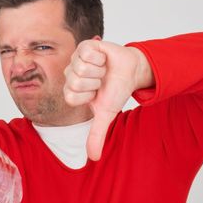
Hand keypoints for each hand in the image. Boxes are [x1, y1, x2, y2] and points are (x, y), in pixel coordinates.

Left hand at [64, 40, 153, 160]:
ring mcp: (76, 59)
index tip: (97, 93)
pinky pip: (87, 53)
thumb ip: (96, 135)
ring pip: (81, 67)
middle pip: (75, 82)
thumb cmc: (116, 90)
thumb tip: (93, 158)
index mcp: (71, 90)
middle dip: (95, 82)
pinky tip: (103, 58)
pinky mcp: (85, 45)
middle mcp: (70, 74)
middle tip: (101, 80)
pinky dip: (100, 57)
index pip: (70, 96)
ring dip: (99, 70)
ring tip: (103, 70)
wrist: (131, 71)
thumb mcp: (106, 114)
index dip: (88, 96)